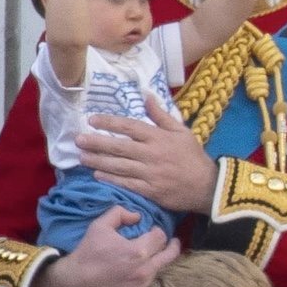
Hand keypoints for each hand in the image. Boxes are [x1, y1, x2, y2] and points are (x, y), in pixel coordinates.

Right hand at [30, 206, 178, 286]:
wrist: (73, 283)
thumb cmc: (87, 253)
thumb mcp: (99, 226)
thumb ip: (119, 213)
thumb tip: (138, 216)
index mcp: (138, 251)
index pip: (161, 237)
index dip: (158, 231)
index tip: (153, 231)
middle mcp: (145, 271)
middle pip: (172, 256)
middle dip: (172, 246)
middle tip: (172, 242)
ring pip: (164, 272)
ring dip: (163, 263)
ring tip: (159, 257)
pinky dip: (153, 279)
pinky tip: (149, 274)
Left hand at [80, 93, 217, 211]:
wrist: (208, 186)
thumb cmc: (193, 156)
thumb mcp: (182, 132)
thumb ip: (161, 115)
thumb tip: (146, 95)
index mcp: (159, 138)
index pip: (130, 127)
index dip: (110, 123)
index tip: (92, 120)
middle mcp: (152, 154)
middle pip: (119, 147)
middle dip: (97, 143)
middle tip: (78, 140)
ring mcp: (151, 173)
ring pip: (119, 166)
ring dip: (98, 161)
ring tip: (81, 157)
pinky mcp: (151, 190)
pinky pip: (127, 183)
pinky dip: (111, 179)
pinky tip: (98, 175)